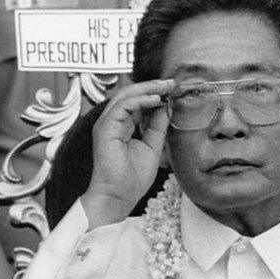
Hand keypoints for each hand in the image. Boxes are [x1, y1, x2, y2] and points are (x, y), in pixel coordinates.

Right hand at [82, 79, 173, 226]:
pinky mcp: (105, 129)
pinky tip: (155, 100)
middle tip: (172, 82)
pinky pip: (121, 108)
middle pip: (130, 95)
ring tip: (166, 87)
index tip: (174, 90)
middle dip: (152, 86)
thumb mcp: (152, 147)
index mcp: (123, 126)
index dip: (155, 94)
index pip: (137, 102)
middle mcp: (113, 122)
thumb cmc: (132, 177)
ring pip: (125, 97)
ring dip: (147, 89)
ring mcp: (107, 124)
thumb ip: (157, 127)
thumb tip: (166, 108)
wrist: (119, 196)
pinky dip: (139, 101)